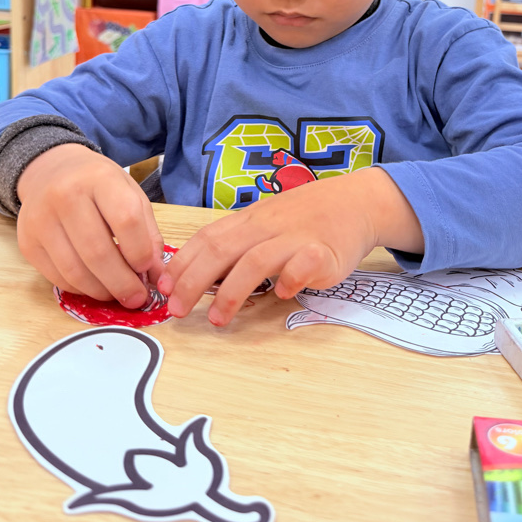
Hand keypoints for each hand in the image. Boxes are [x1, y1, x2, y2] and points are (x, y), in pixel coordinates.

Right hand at [16, 144, 164, 305]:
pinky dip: (81, 289)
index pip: (126, 220)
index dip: (141, 252)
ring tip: (119, 294)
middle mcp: (65, 195)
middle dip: (123, 283)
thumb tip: (157, 277)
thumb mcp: (130, 194)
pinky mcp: (27, 242)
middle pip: (97, 252)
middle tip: (138, 298)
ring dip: (102, 291)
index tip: (148, 270)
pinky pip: (58, 278)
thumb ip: (147, 233)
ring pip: (75, 271)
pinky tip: (96, 285)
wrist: (51, 171)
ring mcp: (40, 220)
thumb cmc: (98, 184)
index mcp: (99, 177)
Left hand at [158, 167, 423, 325]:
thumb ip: (235, 245)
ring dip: (232, 292)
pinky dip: (289, 280)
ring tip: (218, 319)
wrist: (356, 202)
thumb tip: (194, 276)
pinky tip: (282, 294)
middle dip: (194, 282)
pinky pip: (303, 265)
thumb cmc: (305, 218)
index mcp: (249, 220)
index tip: (165, 290)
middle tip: (178, 311)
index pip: (207, 238)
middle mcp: (267, 226)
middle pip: (222, 251)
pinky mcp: (324, 252)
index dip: (182, 264)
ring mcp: (295, 238)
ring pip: (256, 260)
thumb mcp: (265, 223)